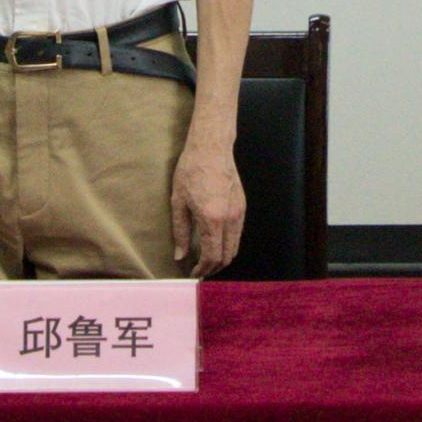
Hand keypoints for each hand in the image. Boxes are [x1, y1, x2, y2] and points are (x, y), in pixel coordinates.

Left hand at [171, 132, 245, 272]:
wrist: (211, 149)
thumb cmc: (191, 171)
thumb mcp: (178, 202)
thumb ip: (180, 232)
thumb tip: (180, 255)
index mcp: (212, 219)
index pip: (212, 256)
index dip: (203, 269)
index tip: (193, 272)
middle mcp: (229, 219)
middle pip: (227, 256)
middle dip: (214, 268)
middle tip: (200, 270)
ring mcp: (239, 213)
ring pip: (235, 247)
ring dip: (223, 258)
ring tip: (208, 260)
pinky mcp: (242, 207)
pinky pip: (238, 234)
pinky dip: (229, 245)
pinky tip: (216, 243)